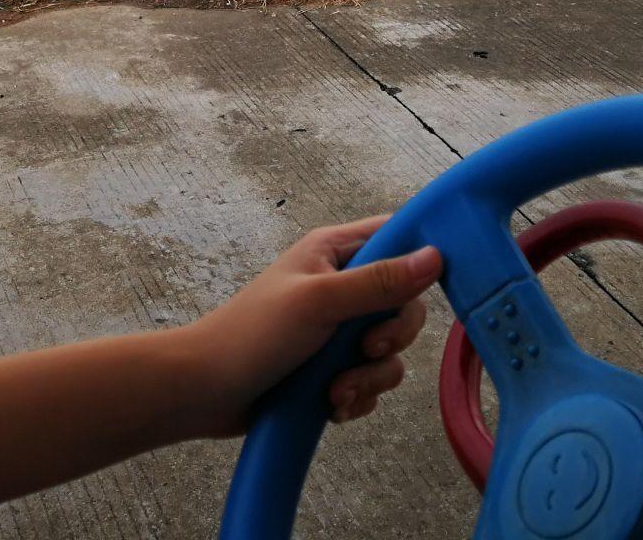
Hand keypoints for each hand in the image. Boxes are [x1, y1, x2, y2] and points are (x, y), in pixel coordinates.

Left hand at [178, 216, 442, 436]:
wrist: (207, 392)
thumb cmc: (252, 334)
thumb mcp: (320, 301)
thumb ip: (378, 282)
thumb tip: (436, 256)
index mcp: (335, 251)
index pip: (398, 237)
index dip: (421, 259)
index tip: (426, 290)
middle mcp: (341, 285)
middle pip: (404, 304)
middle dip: (392, 337)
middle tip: (364, 350)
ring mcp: (337, 330)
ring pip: (390, 352)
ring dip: (370, 378)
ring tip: (335, 391)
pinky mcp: (333, 369)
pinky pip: (372, 382)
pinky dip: (358, 397)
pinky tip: (331, 406)